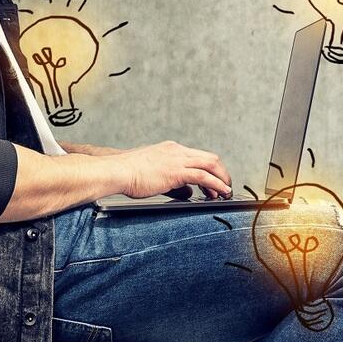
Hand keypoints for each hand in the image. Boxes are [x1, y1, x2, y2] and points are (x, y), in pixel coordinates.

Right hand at [112, 141, 232, 198]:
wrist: (116, 171)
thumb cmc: (128, 175)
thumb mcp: (155, 175)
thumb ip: (173, 182)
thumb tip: (187, 191)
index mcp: (171, 149)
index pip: (198, 156)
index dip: (210, 169)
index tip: (214, 180)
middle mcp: (177, 151)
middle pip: (209, 158)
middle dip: (221, 172)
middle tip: (226, 185)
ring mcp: (177, 159)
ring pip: (210, 165)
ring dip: (222, 179)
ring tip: (226, 191)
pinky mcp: (176, 171)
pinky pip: (204, 177)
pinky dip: (216, 184)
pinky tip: (221, 192)